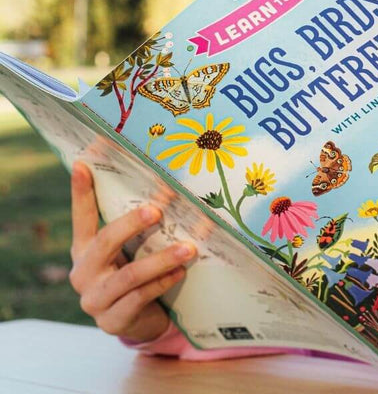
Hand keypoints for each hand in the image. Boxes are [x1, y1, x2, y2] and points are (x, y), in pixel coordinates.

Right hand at [69, 161, 196, 341]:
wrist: (140, 322)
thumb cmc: (137, 274)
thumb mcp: (131, 249)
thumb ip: (136, 229)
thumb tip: (167, 189)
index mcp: (84, 250)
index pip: (82, 217)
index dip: (81, 192)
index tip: (83, 165)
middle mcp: (83, 272)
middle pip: (105, 242)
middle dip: (132, 224)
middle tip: (156, 210)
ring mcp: (95, 299)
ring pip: (129, 275)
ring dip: (161, 259)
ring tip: (188, 248)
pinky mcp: (112, 321)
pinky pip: (140, 297)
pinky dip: (163, 282)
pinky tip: (180, 272)